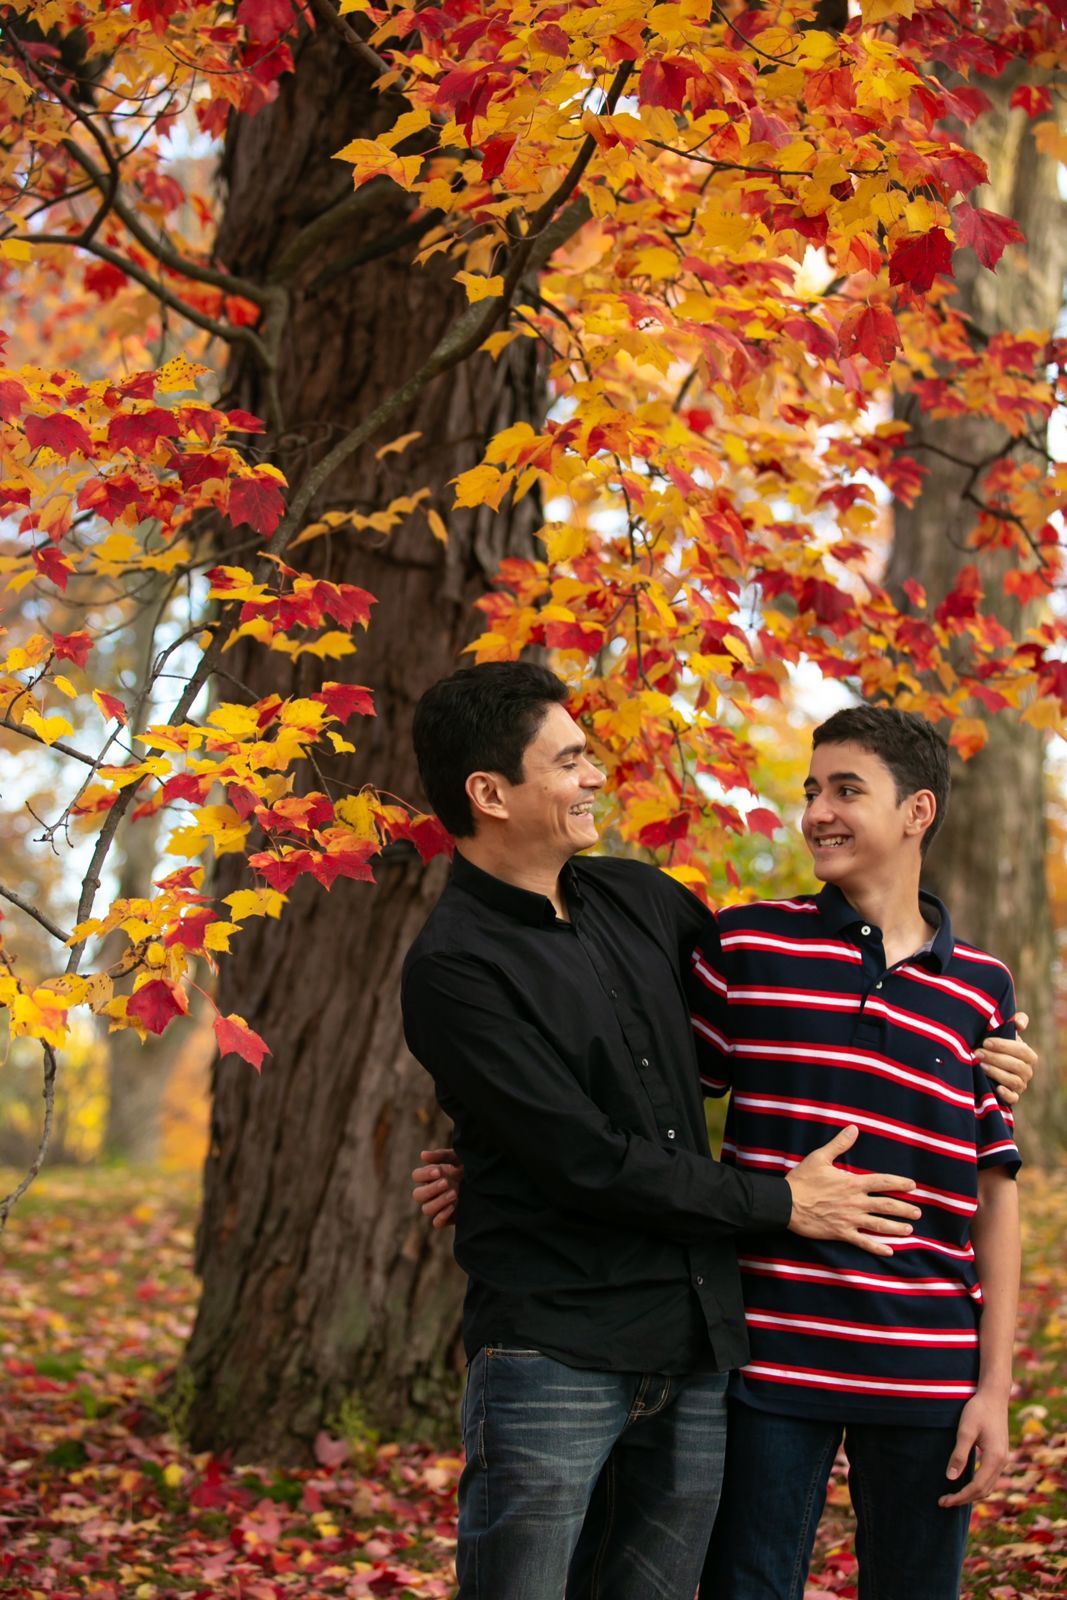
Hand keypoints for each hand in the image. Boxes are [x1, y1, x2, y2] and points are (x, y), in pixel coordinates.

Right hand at [411, 1147, 462, 1229]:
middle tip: (447, 1182)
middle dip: (431, 1189)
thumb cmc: (470, 1168)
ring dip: (438, 1201)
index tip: (439, 1171)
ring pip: (426, 1209)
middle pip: (418, 1195)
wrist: (488, 1182)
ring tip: (454, 1193)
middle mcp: (432, 1192)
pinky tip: (453, 1207)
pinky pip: (437, 1223)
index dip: (424, 1174)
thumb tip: (422, 1155)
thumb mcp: (458, 1158)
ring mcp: (439, 1206)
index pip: (417, 1176)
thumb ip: (442, 1156)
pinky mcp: (448, 1218)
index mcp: (432, 1176)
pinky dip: (441, 1216)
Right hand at [785, 1126, 919, 1257]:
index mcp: (852, 1183)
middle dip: (905, 1209)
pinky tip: (889, 1251)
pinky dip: (876, 1247)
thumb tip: (854, 1128)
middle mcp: (855, 1202)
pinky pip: (863, 1243)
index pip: (882, 1182)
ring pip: (879, 1225)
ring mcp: (849, 1219)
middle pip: (887, 1206)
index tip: (913, 1186)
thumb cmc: (802, 1180)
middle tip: (918, 1212)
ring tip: (910, 1230)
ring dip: (896, 1228)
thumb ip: (839, 1143)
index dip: (899, 1183)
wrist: (786, 1203)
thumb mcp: (819, 1157)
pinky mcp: (841, 1233)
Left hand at [939, 1389, 1009, 1506]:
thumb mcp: (965, 1430)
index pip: (977, 1487)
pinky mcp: (1000, 1455)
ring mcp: (1003, 1459)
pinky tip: (965, 1484)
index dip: (960, 1497)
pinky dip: (978, 1486)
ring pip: (988, 1486)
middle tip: (944, 1502)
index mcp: (995, 1458)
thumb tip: (951, 1478)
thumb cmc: (978, 1410)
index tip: (943, 1501)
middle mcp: (1002, 1462)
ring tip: (953, 1497)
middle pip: (984, 1491)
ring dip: (971, 1494)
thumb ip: (959, 1455)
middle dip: (964, 1499)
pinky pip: (990, 1478)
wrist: (994, 1395)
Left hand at [976, 1012, 1034, 1105]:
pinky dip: (1006, 1094)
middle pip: (1017, 1066)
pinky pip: (1014, 1098)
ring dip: (997, 1073)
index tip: (986, 1042)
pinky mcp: (1012, 1097)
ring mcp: (1020, 1085)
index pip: (1022, 1050)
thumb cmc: (995, 1045)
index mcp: (1028, 1056)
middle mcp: (1027, 1071)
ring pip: (1014, 1081)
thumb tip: (1020, 1024)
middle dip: (996, 1058)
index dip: (1005, 1046)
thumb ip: (1015, 1022)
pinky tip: (997, 1088)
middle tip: (977, 1053)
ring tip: (980, 1065)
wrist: (984, 1061)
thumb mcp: (1004, 1031)